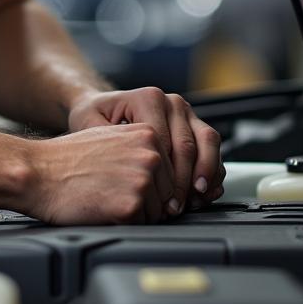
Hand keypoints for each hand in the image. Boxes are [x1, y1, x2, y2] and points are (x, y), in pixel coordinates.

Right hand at [23, 124, 175, 224]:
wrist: (38, 172)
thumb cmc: (68, 157)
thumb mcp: (111, 136)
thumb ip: (141, 148)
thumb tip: (166, 172)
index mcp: (148, 134)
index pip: (169, 170)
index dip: (150, 183)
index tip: (126, 184)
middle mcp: (150, 156)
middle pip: (166, 193)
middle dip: (145, 200)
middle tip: (111, 192)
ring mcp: (142, 181)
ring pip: (156, 213)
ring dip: (135, 213)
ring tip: (105, 197)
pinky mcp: (130, 206)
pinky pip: (141, 226)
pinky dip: (123, 223)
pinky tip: (101, 207)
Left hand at [68, 88, 223, 215]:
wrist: (103, 107)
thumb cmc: (94, 116)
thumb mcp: (89, 123)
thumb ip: (105, 141)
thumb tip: (123, 166)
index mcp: (148, 98)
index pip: (164, 140)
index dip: (164, 174)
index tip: (159, 198)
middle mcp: (171, 102)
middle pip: (188, 144)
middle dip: (186, 181)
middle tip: (177, 206)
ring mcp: (186, 111)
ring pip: (208, 142)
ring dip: (206, 174)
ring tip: (195, 199)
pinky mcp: (194, 123)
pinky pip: (212, 146)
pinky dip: (213, 170)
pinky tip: (204, 191)